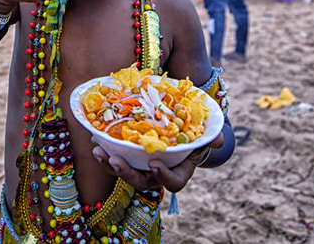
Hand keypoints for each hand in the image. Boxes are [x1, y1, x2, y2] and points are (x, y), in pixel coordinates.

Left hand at [90, 130, 223, 192]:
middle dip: (127, 173)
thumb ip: (211, 137)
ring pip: (123, 173)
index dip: (163, 176)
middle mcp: (157, 174)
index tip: (155, 163)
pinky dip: (104, 151)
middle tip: (117, 160)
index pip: (172, 183)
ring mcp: (141, 167)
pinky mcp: (128, 157)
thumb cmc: (194, 134)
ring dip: (109, 164)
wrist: (180, 130)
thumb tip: (219, 139)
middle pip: (141, 181)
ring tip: (99, 151)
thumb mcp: (204, 134)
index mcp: (178, 172)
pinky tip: (95, 140)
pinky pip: (114, 159)